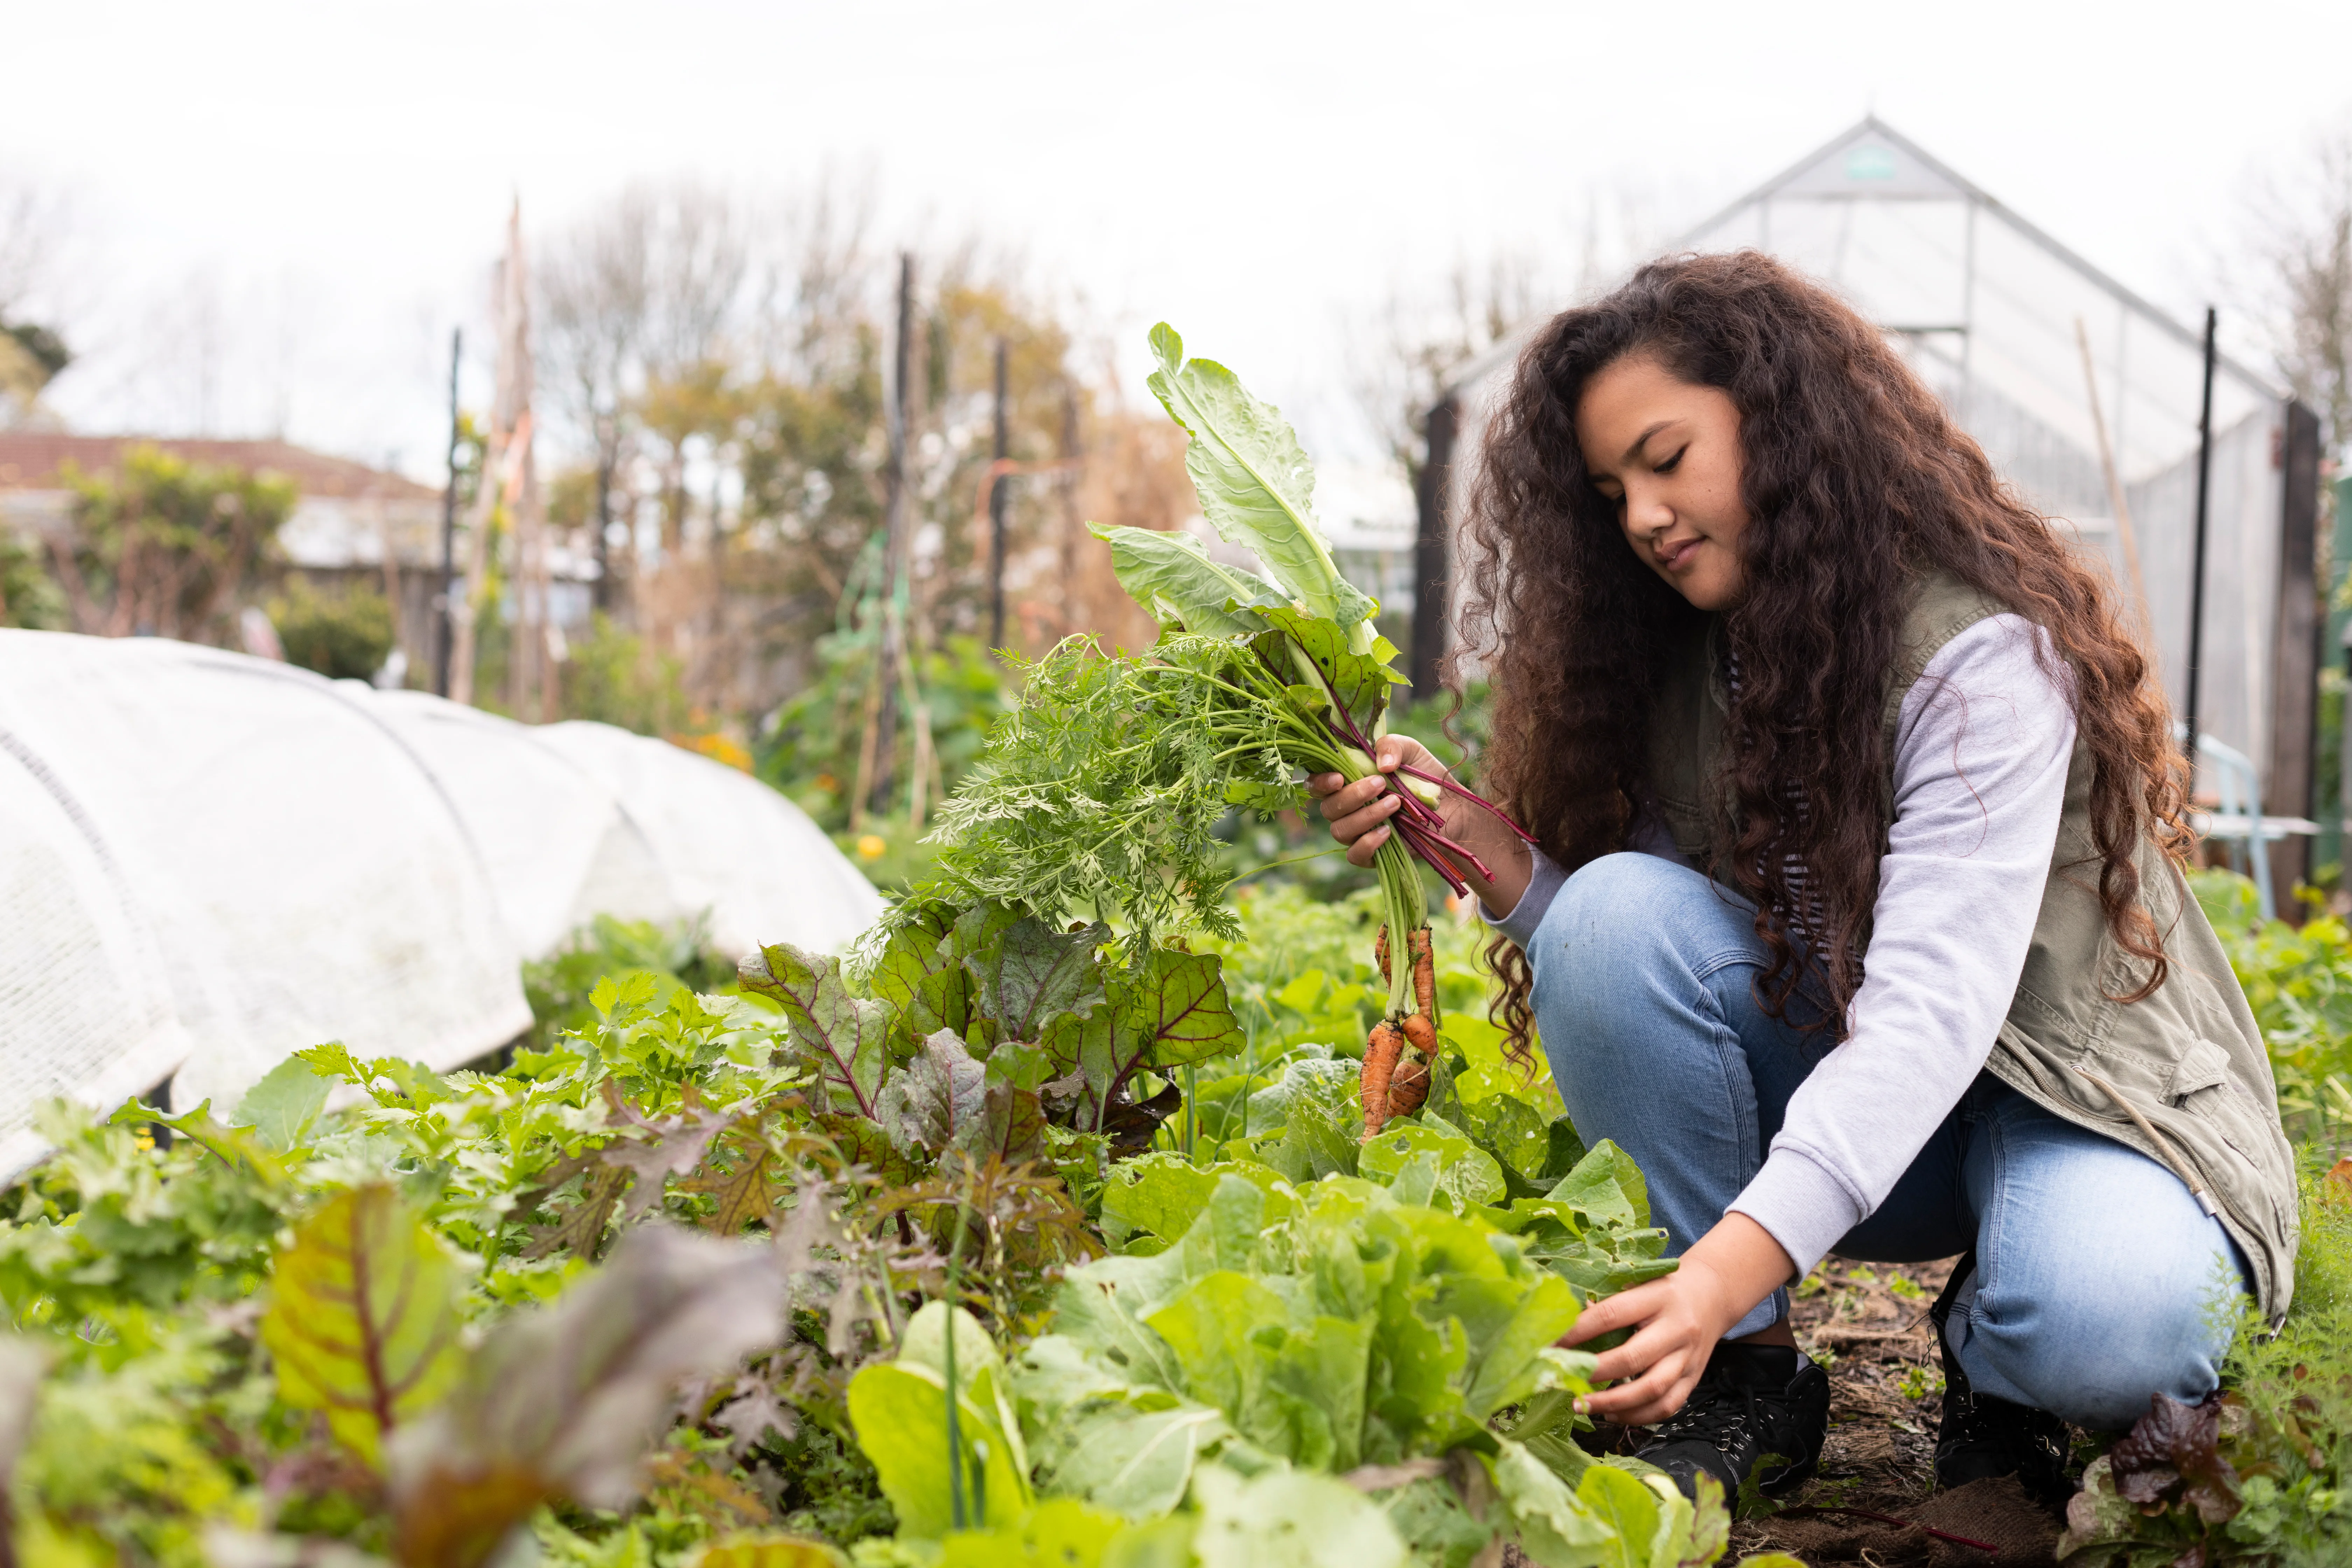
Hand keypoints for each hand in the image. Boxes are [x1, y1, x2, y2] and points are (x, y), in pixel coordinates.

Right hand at [1305, 736, 1446, 868]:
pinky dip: (1369, 843)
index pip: (1316, 785)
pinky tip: (1389, 832)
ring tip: (1395, 804)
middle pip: (1328, 808)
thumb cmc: (1425, 776)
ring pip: (1340, 831)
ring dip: (1366, 816)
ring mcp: (1358, 833)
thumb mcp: (1411, 751)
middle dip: (1352, 796)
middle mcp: (1346, 809)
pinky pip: (1355, 854)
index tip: (1339, 778)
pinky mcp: (1372, 855)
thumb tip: (1381, 765)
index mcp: (1347, 782)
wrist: (1453, 809)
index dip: (1319, 783)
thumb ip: (1391, 746)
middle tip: (1381, 785)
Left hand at [1558, 1214, 1794, 1424]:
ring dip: (1613, 1404)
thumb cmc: (1663, 1287)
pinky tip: (1612, 1415)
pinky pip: (1668, 1406)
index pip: (1611, 1315)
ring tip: (1582, 1406)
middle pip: (1632, 1358)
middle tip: (1564, 1378)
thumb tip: (1565, 1324)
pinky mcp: (1694, 1378)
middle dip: (1593, 1373)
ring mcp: (1688, 1357)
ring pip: (1652, 1390)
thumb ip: (1608, 1301)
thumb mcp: (1639, 1282)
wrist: (1713, 1294)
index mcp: (1657, 1297)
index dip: (1577, 1331)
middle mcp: (1677, 1328)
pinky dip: (1638, 1416)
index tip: (1550, 1343)